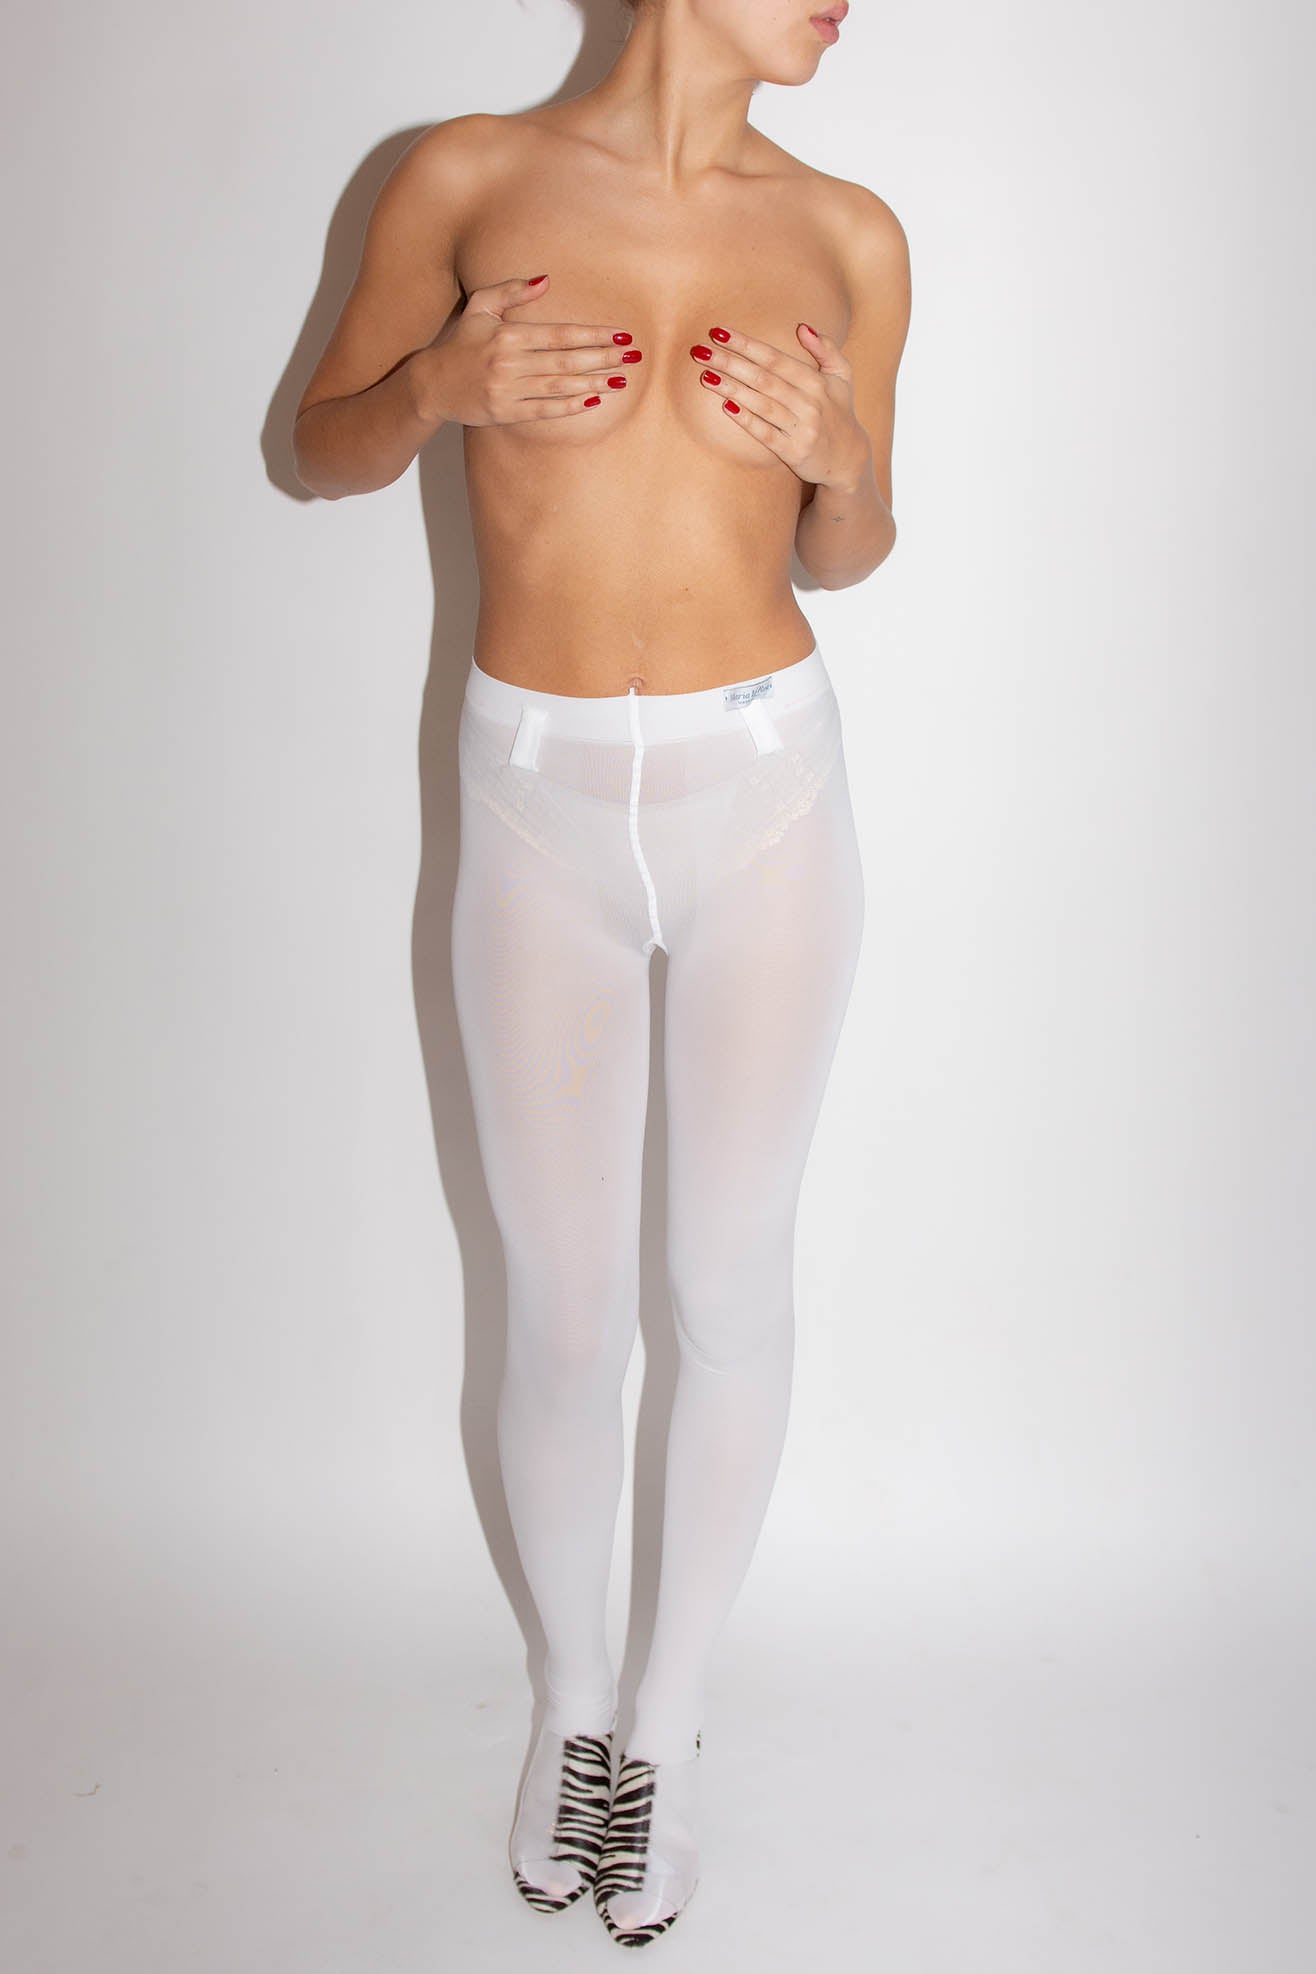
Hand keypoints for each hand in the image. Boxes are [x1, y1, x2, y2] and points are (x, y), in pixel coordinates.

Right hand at [419, 274, 639, 425]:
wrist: (431, 384)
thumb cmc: (460, 343)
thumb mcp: (480, 308)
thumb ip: (512, 291)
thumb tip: (546, 280)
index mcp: (508, 334)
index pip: (561, 334)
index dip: (594, 335)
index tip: (621, 336)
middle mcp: (509, 361)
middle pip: (567, 359)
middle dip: (604, 358)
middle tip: (633, 357)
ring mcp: (508, 389)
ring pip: (560, 385)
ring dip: (594, 383)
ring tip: (620, 380)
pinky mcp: (505, 413)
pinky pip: (545, 410)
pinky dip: (570, 405)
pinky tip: (593, 400)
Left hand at [688, 322, 870, 488]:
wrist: (848, 459)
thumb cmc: (839, 411)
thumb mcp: (842, 377)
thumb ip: (826, 349)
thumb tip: (802, 327)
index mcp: (816, 381)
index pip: (774, 357)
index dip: (745, 344)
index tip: (719, 332)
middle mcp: (810, 402)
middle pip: (763, 378)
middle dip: (729, 363)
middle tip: (700, 351)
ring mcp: (802, 428)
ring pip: (762, 404)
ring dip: (732, 388)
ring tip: (706, 376)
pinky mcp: (794, 452)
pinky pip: (766, 434)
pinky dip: (747, 420)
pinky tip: (726, 406)